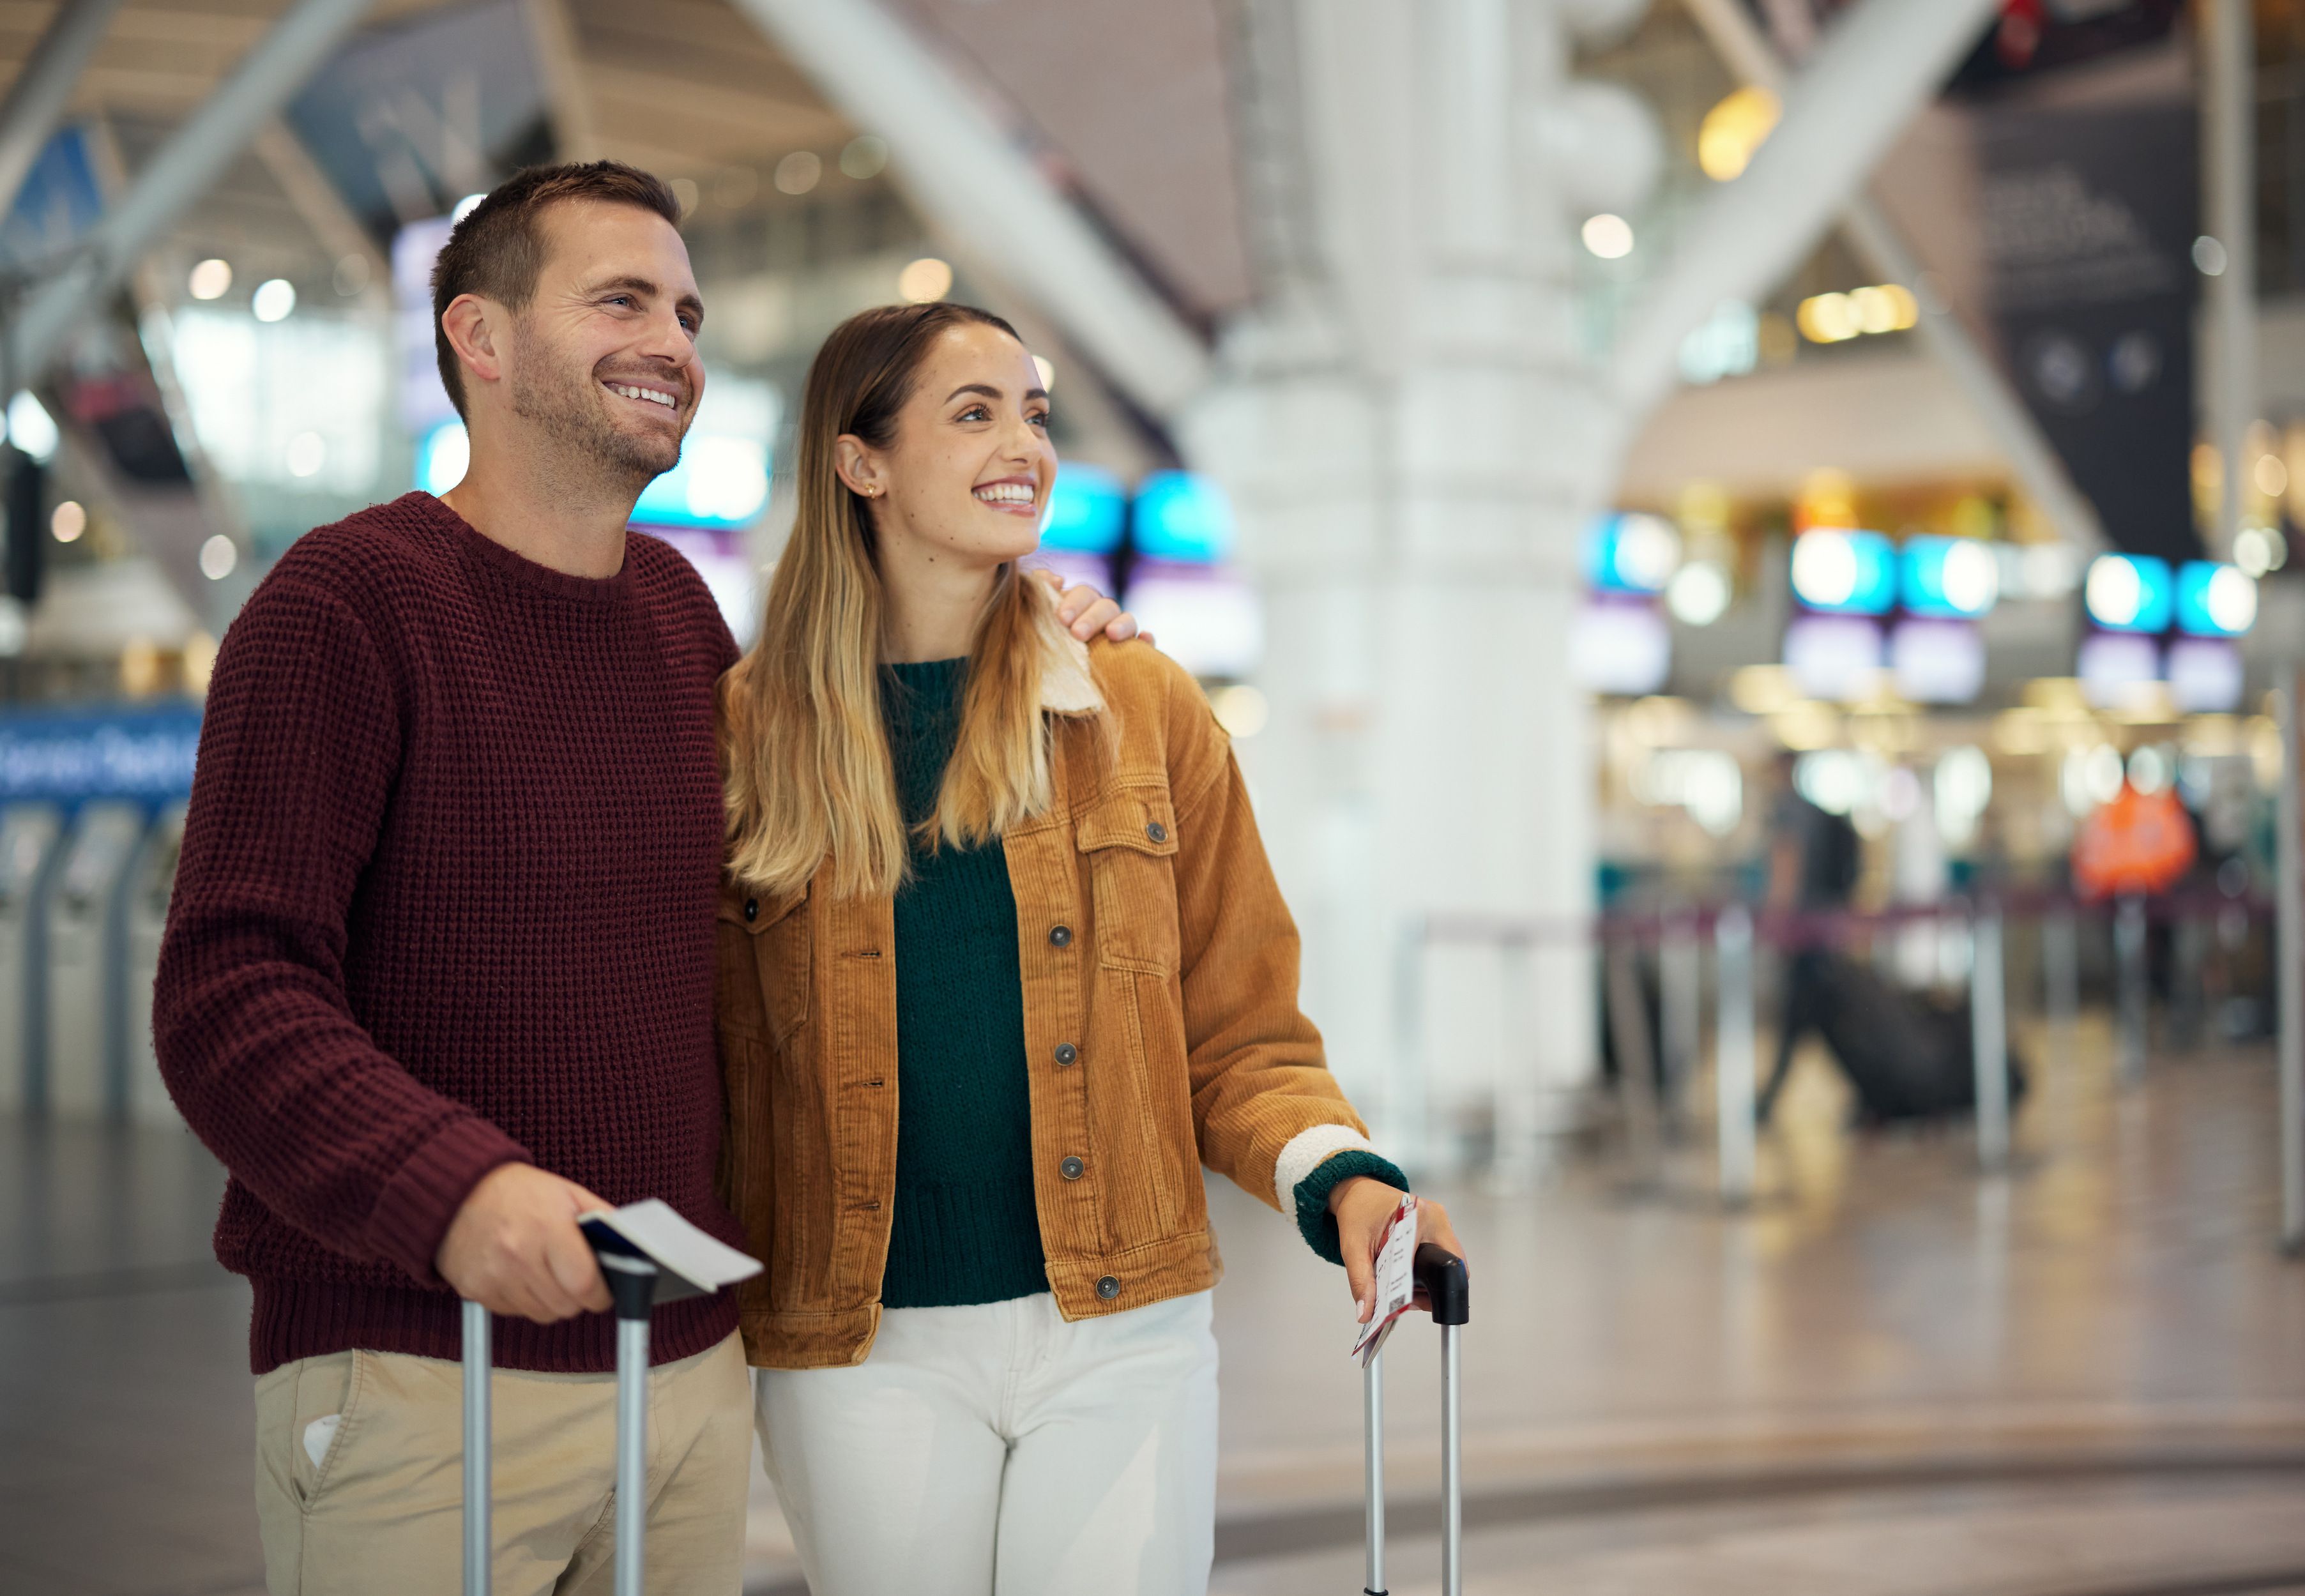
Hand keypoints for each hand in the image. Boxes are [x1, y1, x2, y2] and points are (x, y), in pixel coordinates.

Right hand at [436, 1163, 614, 1322]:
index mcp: (547, 1228)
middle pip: (565, 1306)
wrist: (459, 1191)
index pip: (584, 1284)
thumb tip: (633, 1248)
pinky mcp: (474, 1290)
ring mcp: (493, 1276)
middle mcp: (518, 1255)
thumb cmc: (518, 1192)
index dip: (601, 1293)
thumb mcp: (568, 1194)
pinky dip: (524, 1301)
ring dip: (552, 1301)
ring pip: (541, 1315)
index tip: (604, 1290)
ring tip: (547, 1272)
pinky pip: (513, 1313)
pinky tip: (521, 1274)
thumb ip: (603, 1221)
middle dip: (578, 1298)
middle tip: (576, 1279)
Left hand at [1029, 567, 1144, 643]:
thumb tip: (1058, 579)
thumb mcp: (1034, 624)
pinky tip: (1145, 639)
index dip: (1074, 601)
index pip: (1083, 593)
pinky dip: (1147, 641)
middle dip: (1092, 617)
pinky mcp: (1134, 654)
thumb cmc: (1042, 653)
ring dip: (1121, 624)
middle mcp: (1101, 617)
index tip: (1061, 618)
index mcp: (1079, 607)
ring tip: (1111, 635)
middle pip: (1105, 605)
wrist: (1053, 691)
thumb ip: (1038, 595)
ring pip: (1127, 619)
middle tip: (1077, 633)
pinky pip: (1146, 645)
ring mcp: (1119, 634)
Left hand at [1331, 1177, 1465, 1324]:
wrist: (1357, 1192)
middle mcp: (1436, 1217)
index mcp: (1420, 1217)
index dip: (1432, 1287)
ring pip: (1446, 1262)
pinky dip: (1426, 1269)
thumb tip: (1366, 1312)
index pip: (1443, 1262)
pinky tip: (1405, 1274)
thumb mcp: (1353, 1248)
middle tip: (1406, 1299)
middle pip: (1450, 1265)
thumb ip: (1361, 1281)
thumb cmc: (1357, 1211)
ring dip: (1429, 1279)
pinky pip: (1440, 1255)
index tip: (1411, 1303)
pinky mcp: (1435, 1227)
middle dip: (1431, 1286)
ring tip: (1402, 1287)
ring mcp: (1439, 1222)